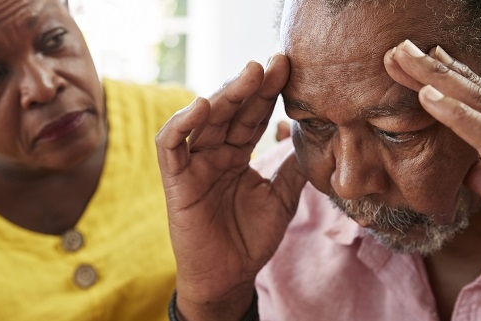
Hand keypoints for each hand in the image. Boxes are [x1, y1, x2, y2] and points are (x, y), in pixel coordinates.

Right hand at [155, 55, 306, 320]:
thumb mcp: (281, 197)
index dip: (268, 93)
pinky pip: (171, 146)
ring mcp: (194, 164)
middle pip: (231, 111)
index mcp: (237, 155)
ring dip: (224, 94)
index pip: (253, 116)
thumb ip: (292, 166)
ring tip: (249, 75)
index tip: (288, 68)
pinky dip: (182, 124)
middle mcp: (214, 153)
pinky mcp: (175, 181)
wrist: (229, 277)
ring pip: (203, 120)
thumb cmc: (251, 239)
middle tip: (272, 63)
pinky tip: (204, 106)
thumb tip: (309, 133)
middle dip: (251, 85)